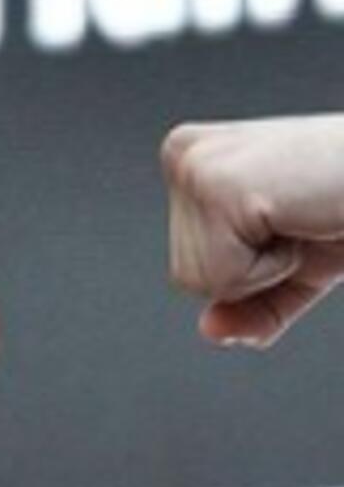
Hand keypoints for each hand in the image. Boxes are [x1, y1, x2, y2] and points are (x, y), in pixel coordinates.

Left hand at [162, 114, 343, 347]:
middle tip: (303, 217)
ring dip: (269, 265)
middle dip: (259, 268)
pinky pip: (224, 277)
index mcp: (190, 158)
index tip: (292, 219)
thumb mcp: (293, 270)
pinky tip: (300, 215)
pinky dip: (276, 265)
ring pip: (199, 280)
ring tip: (302, 214)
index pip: (189, 267)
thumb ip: (248, 306)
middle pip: (186, 277)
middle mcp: (182, 155)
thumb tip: (211, 331)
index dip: (254, 266)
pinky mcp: (216, 186)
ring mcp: (194, 167)